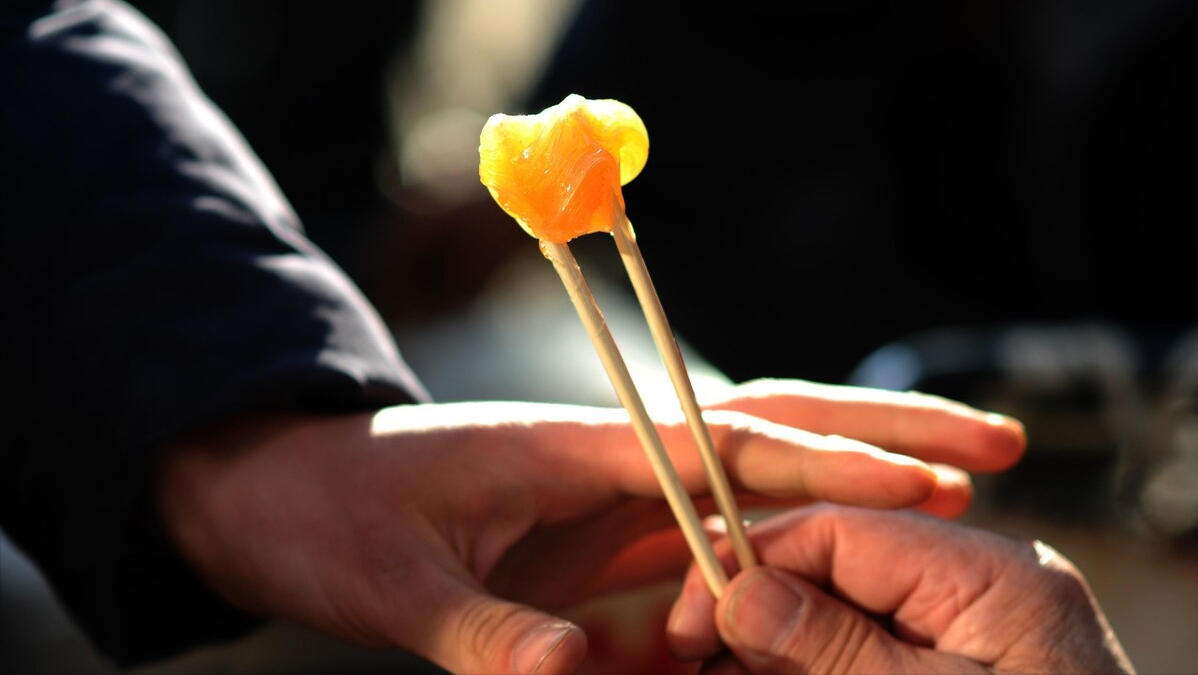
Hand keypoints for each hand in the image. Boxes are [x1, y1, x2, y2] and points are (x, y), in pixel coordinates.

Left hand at [154, 379, 1024, 673]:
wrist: (280, 488)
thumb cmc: (329, 516)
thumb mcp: (390, 580)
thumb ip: (480, 628)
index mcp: (574, 447)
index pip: (727, 444)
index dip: (834, 457)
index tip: (931, 474)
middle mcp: (611, 458)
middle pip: (767, 426)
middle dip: (879, 429)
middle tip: (991, 443)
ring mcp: (612, 493)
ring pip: (753, 474)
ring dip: (851, 472)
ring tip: (954, 485)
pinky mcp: (600, 532)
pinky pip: (708, 535)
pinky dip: (783, 535)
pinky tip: (842, 550)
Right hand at [667, 504, 1135, 674]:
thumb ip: (833, 650)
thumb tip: (740, 595)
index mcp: (991, 575)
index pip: (843, 529)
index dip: (754, 563)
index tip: (694, 621)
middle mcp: (979, 587)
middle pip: (833, 569)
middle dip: (758, 612)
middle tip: (692, 661)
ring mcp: (965, 629)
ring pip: (836, 614)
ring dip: (774, 650)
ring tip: (717, 674)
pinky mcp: (947, 666)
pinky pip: (862, 648)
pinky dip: (809, 668)